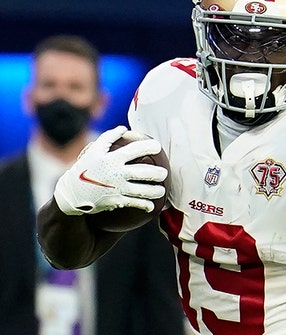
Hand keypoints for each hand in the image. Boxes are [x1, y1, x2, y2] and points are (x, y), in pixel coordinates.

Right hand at [53, 126, 167, 215]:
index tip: (158, 146)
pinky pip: (135, 203)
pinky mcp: (116, 201)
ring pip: (143, 190)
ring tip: (161, 190)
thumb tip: (123, 128)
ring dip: (155, 191)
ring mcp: (117, 188)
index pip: (134, 150)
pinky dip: (145, 205)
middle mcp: (116, 173)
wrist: (71, 194)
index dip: (148, 147)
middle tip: (164, 173)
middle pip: (143, 172)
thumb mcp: (93, 151)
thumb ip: (108, 138)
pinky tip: (152, 207)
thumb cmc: (84, 169)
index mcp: (111, 159)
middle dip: (157, 173)